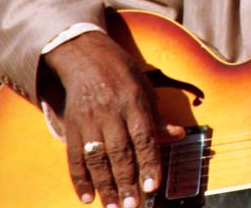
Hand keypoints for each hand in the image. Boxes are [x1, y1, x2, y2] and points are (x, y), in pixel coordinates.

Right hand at [43, 31, 184, 206]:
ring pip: (97, 158)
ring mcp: (89, 121)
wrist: (85, 57)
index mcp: (133, 102)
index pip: (143, 137)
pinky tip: (87, 197)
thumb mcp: (145, 88)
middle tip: (133, 206)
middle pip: (119, 152)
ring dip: (105, 186)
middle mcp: (111, 113)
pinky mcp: (72, 127)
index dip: (149, 163)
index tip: (153, 186)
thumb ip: (158, 117)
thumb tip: (178, 135)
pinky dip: (79, 179)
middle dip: (127, 181)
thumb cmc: (122, 74)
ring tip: (114, 207)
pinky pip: (74, 157)